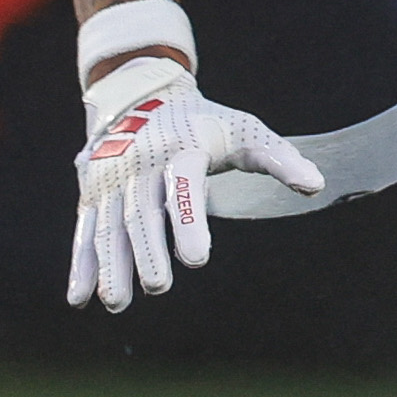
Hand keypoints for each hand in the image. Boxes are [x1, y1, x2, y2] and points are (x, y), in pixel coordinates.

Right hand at [66, 54, 323, 311]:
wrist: (140, 94)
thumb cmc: (204, 123)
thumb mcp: (243, 131)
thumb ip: (278, 159)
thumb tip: (316, 186)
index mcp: (179, 150)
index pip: (182, 187)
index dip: (188, 221)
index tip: (197, 259)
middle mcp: (139, 166)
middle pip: (141, 214)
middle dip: (148, 252)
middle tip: (160, 287)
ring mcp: (110, 182)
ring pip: (108, 228)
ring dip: (111, 266)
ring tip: (117, 302)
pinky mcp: (92, 196)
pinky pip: (85, 234)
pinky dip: (81, 266)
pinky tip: (81, 300)